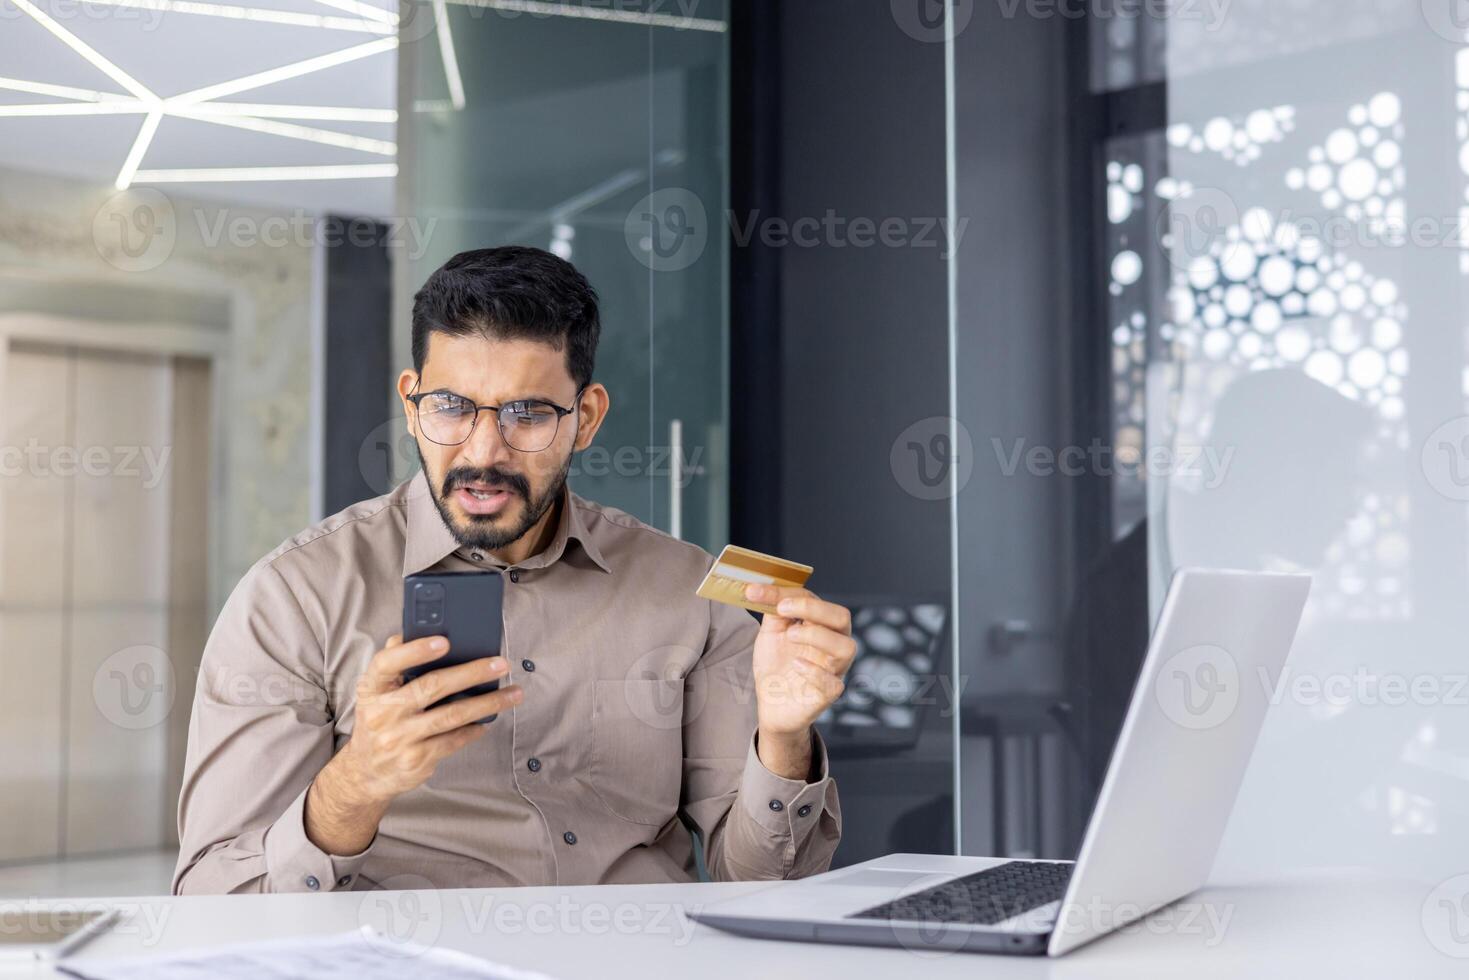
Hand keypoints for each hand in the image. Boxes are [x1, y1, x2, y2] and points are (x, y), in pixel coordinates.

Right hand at [305, 634, 521, 854]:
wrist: (366, 772)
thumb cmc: (378, 720)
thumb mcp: (376, 691)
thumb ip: (394, 662)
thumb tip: (418, 631)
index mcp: (372, 689)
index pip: (387, 663)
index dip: (415, 651)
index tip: (445, 642)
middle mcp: (383, 713)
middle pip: (432, 687)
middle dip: (472, 673)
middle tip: (501, 664)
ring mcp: (399, 739)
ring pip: (451, 715)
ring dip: (487, 703)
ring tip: (513, 694)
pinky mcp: (416, 760)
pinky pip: (453, 740)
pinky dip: (474, 729)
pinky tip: (488, 720)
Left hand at [745, 585, 855, 779]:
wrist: (772, 704)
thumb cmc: (776, 666)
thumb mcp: (771, 634)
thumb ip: (773, 612)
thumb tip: (763, 589)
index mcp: (820, 625)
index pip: (812, 599)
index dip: (785, 592)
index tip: (755, 592)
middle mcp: (832, 644)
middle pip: (841, 617)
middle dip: (813, 609)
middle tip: (782, 610)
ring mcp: (833, 669)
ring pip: (846, 647)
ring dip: (817, 636)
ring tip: (790, 636)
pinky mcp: (828, 694)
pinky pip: (833, 682)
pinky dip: (814, 671)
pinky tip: (796, 664)